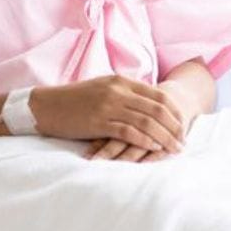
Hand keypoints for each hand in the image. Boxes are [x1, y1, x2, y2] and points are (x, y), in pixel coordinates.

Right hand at [83, 81, 199, 160]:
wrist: (47, 105)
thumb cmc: (74, 101)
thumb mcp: (103, 89)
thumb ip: (124, 94)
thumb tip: (145, 104)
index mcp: (122, 81)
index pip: (158, 95)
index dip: (174, 111)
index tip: (184, 125)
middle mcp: (118, 91)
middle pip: (157, 108)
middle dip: (174, 126)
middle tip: (184, 141)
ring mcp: (109, 106)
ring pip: (147, 121)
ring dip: (165, 136)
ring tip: (174, 149)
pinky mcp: (99, 122)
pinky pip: (129, 132)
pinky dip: (145, 141)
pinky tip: (155, 149)